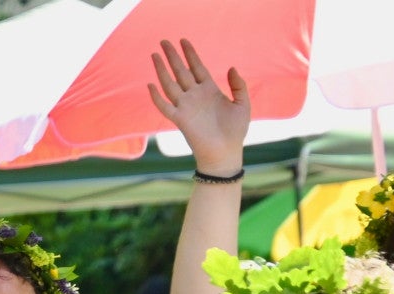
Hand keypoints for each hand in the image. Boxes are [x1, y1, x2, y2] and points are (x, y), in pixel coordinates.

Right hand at [148, 39, 249, 172]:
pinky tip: (151, 85)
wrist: (226, 153)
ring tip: (155, 55)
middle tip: (164, 41)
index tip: (183, 40)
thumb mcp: (242, 104)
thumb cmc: (235, 131)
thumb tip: (231, 68)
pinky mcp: (180, 120)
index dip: (190, 54)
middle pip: (181, 71)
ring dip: (162, 70)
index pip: (197, 67)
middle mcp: (195, 96)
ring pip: (170, 84)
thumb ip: (238, 86)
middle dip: (172, 56)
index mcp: (209, 91)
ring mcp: (186, 107)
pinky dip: (157, 97)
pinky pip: (165, 106)